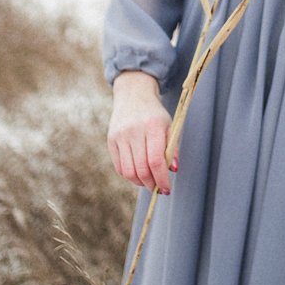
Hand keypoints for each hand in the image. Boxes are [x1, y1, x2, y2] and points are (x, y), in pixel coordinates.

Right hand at [107, 70, 174, 193]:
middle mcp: (135, 131)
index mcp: (153, 126)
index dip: (162, 179)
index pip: (156, 160)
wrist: (133, 95)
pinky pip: (119, 167)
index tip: (166, 189)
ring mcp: (120, 136)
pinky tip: (137, 174)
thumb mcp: (169, 126)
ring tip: (148, 182)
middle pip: (142, 169)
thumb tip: (173, 170)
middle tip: (158, 188)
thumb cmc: (155, 115)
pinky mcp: (111, 140)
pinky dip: (129, 176)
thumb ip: (172, 148)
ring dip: (140, 182)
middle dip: (151, 184)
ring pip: (129, 171)